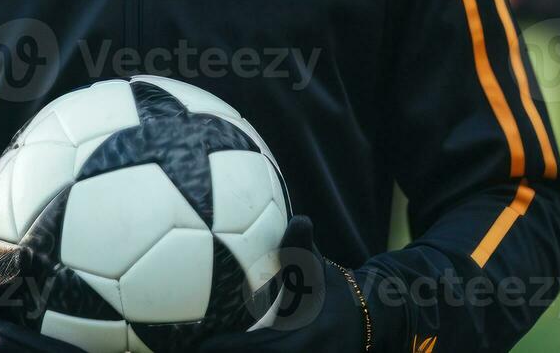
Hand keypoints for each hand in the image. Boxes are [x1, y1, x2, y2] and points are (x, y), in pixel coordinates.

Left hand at [198, 216, 374, 352]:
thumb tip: (301, 219)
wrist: (364, 317)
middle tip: (195, 349)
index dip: (231, 348)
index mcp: (308, 336)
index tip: (204, 345)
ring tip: (205, 350)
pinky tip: (226, 350)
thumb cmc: (331, 288)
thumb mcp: (319, 267)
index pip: (262, 349)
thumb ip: (303, 246)